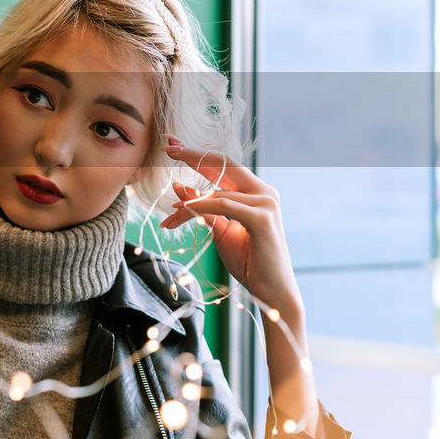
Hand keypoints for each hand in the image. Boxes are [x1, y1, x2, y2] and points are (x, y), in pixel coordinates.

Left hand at [158, 137, 301, 315]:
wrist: (271, 292)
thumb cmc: (248, 261)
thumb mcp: (220, 229)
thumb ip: (203, 208)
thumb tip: (179, 187)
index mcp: (255, 192)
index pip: (224, 165)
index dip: (198, 154)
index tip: (172, 145)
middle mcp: (264, 192)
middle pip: (224, 164)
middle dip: (193, 155)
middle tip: (168, 148)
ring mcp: (266, 203)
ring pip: (218, 191)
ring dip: (189, 202)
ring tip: (169, 211)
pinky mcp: (262, 219)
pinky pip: (224, 206)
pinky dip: (201, 206)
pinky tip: (181, 210)